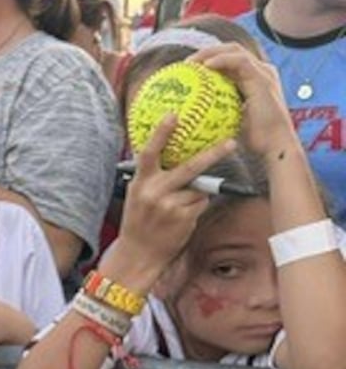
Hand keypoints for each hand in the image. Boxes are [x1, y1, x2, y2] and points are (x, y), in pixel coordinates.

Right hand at [116, 113, 235, 282]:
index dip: (161, 133)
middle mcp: (154, 192)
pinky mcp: (184, 218)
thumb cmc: (139, 221)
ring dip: (197, 194)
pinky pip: (200, 204)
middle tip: (230, 142)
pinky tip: (183, 218)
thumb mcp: (137, 196)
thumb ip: (152, 178)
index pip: (150, 153)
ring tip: (180, 207)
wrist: (138, 253)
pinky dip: (197, 207)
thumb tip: (174, 158)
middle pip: (189, 168)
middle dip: (213, 154)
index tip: (173, 115)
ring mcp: (170, 206)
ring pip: (198, 189)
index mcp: (140, 182)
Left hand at [189, 44, 293, 154]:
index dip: (207, 59)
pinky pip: (239, 61)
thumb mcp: (232, 120)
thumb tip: (192, 110)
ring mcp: (263, 73)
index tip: (186, 69)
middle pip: (230, 50)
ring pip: (233, 50)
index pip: (228, 61)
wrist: (276, 146)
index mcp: (253, 80)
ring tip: (190, 63)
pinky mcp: (263, 78)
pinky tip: (205, 67)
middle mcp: (260, 72)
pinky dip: (221, 60)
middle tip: (185, 63)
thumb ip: (218, 109)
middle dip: (206, 52)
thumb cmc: (254, 139)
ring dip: (209, 52)